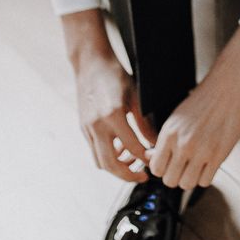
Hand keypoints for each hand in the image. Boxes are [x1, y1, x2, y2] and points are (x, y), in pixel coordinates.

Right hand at [74, 51, 157, 182]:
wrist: (90, 63)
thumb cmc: (116, 75)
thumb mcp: (136, 96)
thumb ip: (144, 123)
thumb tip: (155, 143)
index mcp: (113, 115)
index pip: (133, 147)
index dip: (146, 158)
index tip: (156, 162)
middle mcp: (97, 125)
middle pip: (111, 164)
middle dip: (128, 175)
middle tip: (143, 176)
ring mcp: (87, 128)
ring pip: (100, 161)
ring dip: (117, 168)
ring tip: (133, 164)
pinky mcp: (83, 128)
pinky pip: (95, 151)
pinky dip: (108, 157)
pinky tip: (121, 151)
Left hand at [145, 70, 239, 188]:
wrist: (227, 90)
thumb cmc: (203, 101)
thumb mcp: (176, 118)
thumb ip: (164, 140)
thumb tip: (152, 157)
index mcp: (169, 134)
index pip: (156, 168)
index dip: (162, 169)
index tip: (169, 165)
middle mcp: (183, 144)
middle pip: (170, 180)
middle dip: (175, 176)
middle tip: (182, 168)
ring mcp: (201, 152)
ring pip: (187, 184)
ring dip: (190, 178)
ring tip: (195, 167)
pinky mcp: (218, 155)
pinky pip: (206, 181)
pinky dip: (206, 176)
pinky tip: (208, 165)